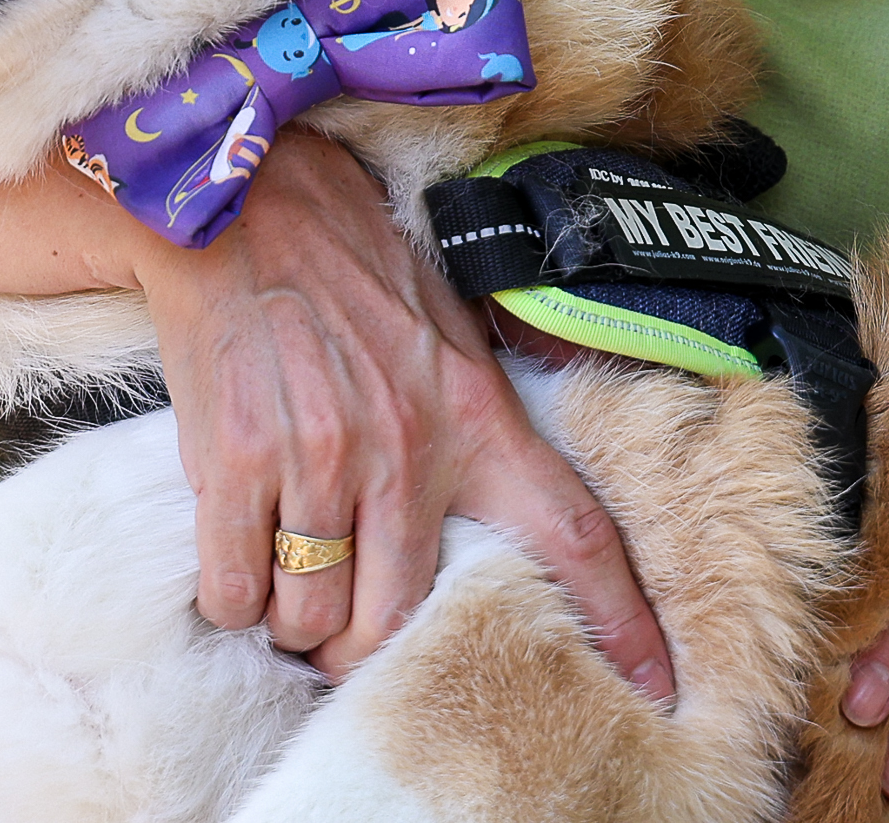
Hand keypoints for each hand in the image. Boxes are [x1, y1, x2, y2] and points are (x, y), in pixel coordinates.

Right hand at [130, 127, 675, 697]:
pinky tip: (240, 551)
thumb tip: (528, 493)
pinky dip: (233, 593)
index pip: (571, 534)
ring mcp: (320, 458)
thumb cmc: (353, 268)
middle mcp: (407, 450)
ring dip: (293, 618)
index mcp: (478, 417)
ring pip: (311, 620)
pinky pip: (237, 590)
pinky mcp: (237, 461)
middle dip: (362, 644)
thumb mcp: (453, 333)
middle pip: (397, 622)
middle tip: (342, 617)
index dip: (619, 619)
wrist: (243, 203)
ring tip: (286, 565)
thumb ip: (485, 419)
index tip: (655, 686)